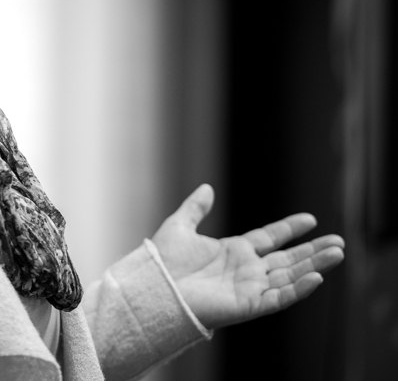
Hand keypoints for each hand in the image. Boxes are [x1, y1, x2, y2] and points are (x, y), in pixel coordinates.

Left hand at [151, 184, 344, 329]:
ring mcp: (249, 288)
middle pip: (288, 259)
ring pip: (290, 277)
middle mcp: (245, 271)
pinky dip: (298, 289)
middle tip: (339, 241)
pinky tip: (316, 277)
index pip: (269, 239)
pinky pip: (279, 298)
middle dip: (313, 251)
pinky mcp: (248, 305)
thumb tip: (207, 187)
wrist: (153, 287)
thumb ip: (195, 208)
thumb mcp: (180, 227)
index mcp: (233, 252)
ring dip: (315, 266)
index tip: (310, 219)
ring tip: (338, 252)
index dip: (289, 229)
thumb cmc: (161, 262)